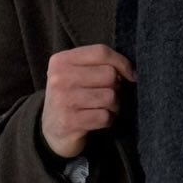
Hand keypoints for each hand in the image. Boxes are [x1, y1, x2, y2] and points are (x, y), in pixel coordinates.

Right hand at [41, 43, 137, 158]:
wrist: (51, 130)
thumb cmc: (71, 97)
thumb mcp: (75, 73)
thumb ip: (98, 65)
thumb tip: (131, 72)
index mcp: (61, 61)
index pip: (101, 52)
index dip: (122, 62)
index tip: (130, 74)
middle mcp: (59, 78)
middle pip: (109, 75)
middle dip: (116, 88)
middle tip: (107, 95)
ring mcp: (63, 100)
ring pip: (110, 97)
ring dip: (113, 106)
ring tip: (102, 108)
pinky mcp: (70, 122)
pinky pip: (105, 117)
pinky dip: (107, 121)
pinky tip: (97, 121)